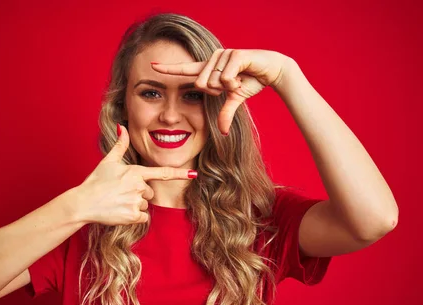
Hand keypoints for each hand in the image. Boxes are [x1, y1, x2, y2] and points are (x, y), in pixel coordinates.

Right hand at [76, 124, 196, 224]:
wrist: (83, 203)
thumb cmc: (95, 181)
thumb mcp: (108, 161)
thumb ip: (120, 145)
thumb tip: (121, 126)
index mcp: (135, 172)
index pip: (162, 173)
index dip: (180, 173)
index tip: (194, 174)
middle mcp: (138, 186)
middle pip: (150, 192)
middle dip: (139, 193)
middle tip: (121, 193)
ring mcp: (136, 202)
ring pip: (146, 205)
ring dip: (136, 205)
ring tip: (118, 202)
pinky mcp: (133, 216)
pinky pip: (143, 218)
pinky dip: (134, 217)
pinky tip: (121, 212)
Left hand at [151, 49, 292, 133]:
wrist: (271, 70)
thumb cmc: (251, 81)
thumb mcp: (234, 100)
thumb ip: (225, 114)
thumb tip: (223, 132)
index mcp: (208, 70)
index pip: (184, 70)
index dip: (168, 68)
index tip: (151, 65)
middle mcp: (211, 60)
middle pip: (201, 84)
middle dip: (218, 91)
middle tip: (232, 85)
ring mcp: (221, 55)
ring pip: (214, 82)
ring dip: (229, 87)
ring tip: (240, 78)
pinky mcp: (233, 54)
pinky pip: (226, 78)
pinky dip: (236, 83)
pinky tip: (244, 75)